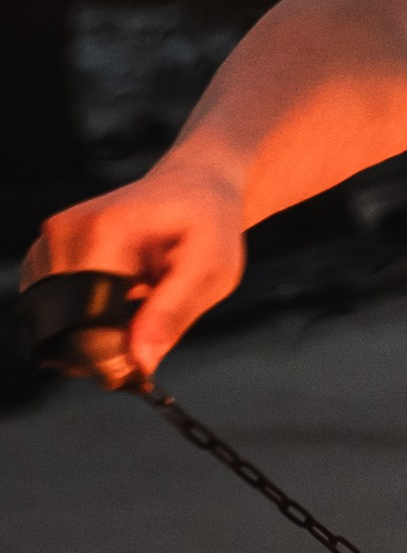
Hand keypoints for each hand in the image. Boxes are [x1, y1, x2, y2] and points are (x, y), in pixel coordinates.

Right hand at [23, 161, 247, 382]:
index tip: (139, 366)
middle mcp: (67, 232)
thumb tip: (139, 362)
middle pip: (64, 323)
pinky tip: (117, 299)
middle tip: (146, 335)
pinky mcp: (47, 250)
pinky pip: (53, 306)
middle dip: (102, 346)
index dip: (111, 355)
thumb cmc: (209, 223)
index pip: (86, 318)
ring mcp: (51, 239)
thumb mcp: (212, 269)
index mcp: (106, 232)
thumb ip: (173, 314)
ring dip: (93, 331)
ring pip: (55, 320)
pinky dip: (83, 316)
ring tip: (138, 307)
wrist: (194, 186)